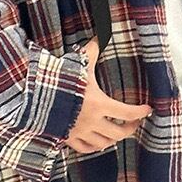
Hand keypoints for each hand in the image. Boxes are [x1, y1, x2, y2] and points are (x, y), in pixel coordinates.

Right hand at [65, 36, 151, 154]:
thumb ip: (92, 51)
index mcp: (99, 104)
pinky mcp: (67, 137)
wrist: (34, 95)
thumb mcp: (79, 64)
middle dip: (130, 128)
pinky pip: (85, 148)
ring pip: (104, 144)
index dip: (141, 112)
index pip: (128, 113)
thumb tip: (101, 34)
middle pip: (119, 133)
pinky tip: (98, 142)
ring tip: (117, 132)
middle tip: (134, 123)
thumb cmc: (59, 79)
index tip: (148, 109)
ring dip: (113, 139)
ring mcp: (79, 131)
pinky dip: (94, 147)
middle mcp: (92, 121)